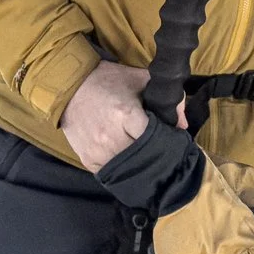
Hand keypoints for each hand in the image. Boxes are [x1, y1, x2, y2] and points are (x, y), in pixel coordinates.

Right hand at [61, 59, 187, 171]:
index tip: (172, 138)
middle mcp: (111, 137)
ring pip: (128, 169)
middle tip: (163, 152)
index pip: (155, 138)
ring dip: (139, 165)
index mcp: (126, 115)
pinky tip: (128, 163)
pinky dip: (121, 170)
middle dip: (155, 155)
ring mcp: (98, 151)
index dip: (166, 139)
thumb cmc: (108, 80)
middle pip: (144, 156)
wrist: (70, 85)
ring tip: (147, 159)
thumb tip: (183, 124)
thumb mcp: (140, 80)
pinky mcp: (88, 159)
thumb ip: (167, 97)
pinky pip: (110, 174)